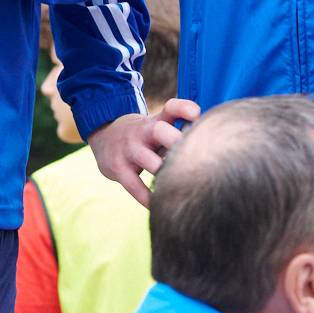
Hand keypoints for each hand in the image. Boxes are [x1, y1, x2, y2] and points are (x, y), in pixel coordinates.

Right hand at [84, 98, 200, 206]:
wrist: (103, 135)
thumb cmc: (143, 134)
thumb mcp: (158, 123)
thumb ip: (182, 124)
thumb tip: (210, 131)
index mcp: (155, 121)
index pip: (170, 107)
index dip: (183, 108)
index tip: (196, 114)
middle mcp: (142, 132)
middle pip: (160, 131)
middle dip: (177, 142)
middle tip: (195, 157)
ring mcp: (129, 150)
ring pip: (150, 162)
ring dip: (166, 173)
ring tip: (182, 185)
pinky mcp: (118, 168)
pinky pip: (135, 186)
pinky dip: (147, 197)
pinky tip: (159, 205)